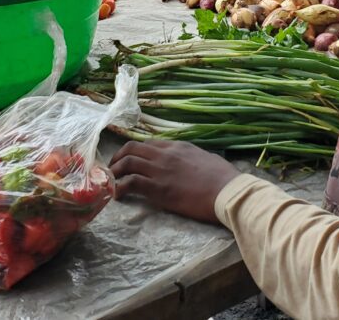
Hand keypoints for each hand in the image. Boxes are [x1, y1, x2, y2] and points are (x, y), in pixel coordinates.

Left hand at [109, 140, 240, 223]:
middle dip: (118, 157)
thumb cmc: (224, 178)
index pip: (148, 144)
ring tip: (110, 181)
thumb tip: (191, 162)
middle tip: (113, 169)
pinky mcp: (158, 189)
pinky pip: (131, 183)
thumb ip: (193, 157)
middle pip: (132, 148)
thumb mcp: (207, 158)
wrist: (227, 191)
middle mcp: (165, 154)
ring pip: (127, 162)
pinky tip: (117, 195)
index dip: (135, 151)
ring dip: (115, 171)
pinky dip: (120, 187)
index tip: (129, 160)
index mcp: (178, 146)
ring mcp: (160, 170)